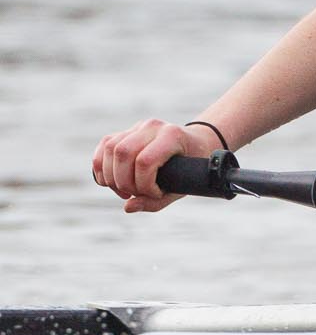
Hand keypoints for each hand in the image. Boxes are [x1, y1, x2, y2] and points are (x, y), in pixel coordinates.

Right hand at [93, 119, 214, 212]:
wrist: (195, 145)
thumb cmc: (189, 169)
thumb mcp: (181, 187)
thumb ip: (156, 202)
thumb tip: (128, 207)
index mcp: (172, 136)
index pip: (145, 161)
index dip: (143, 184)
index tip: (155, 194)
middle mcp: (153, 127)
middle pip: (123, 152)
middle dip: (123, 181)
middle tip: (134, 194)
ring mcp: (138, 127)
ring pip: (110, 148)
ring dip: (111, 176)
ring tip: (124, 190)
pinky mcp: (125, 132)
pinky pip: (104, 146)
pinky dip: (101, 167)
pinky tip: (110, 181)